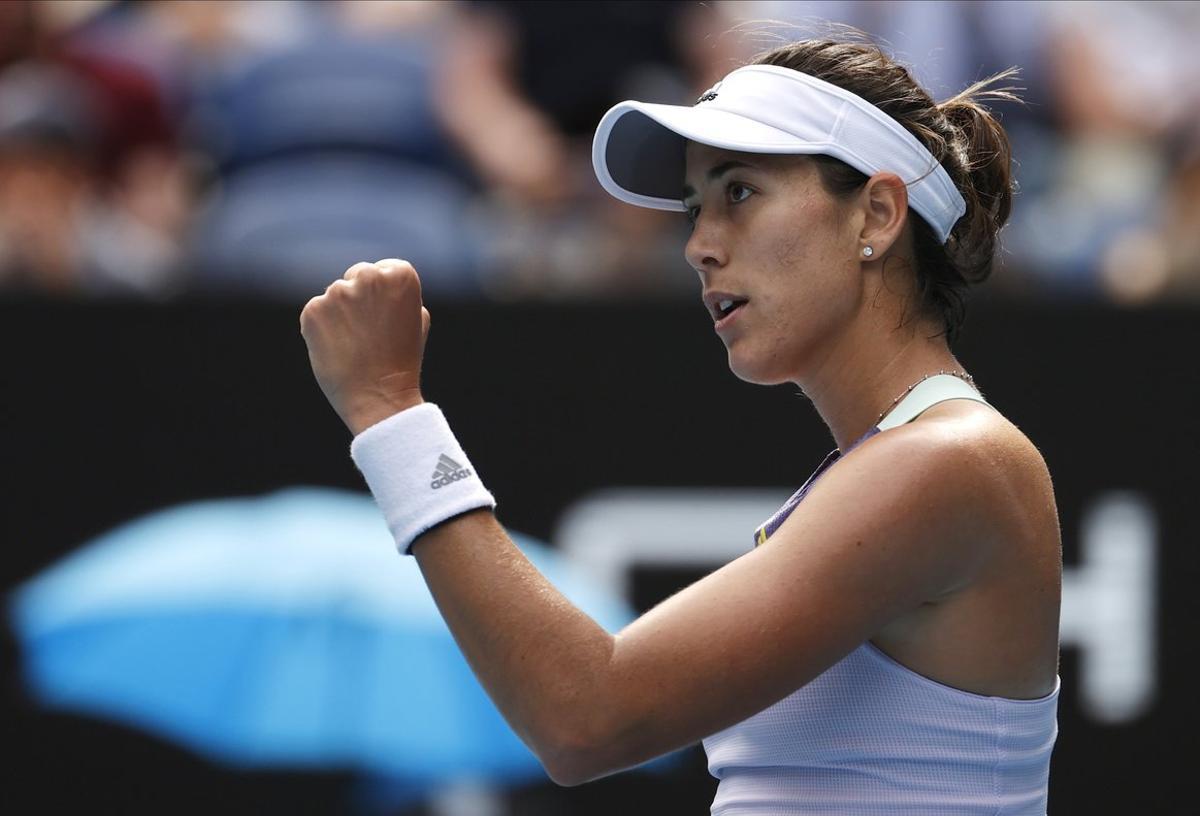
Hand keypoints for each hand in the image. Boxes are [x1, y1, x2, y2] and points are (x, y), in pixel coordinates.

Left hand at [300, 259, 430, 434]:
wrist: (379, 396)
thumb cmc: (402, 360)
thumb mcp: (416, 319)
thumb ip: (398, 294)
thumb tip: (377, 281)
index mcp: (400, 274)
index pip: (384, 270)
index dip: (384, 297)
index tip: (387, 320)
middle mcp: (368, 276)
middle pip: (357, 276)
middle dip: (360, 298)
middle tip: (369, 333)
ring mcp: (338, 292)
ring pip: (336, 296)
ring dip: (341, 314)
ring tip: (355, 345)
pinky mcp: (313, 310)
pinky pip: (317, 312)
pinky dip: (323, 328)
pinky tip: (338, 348)